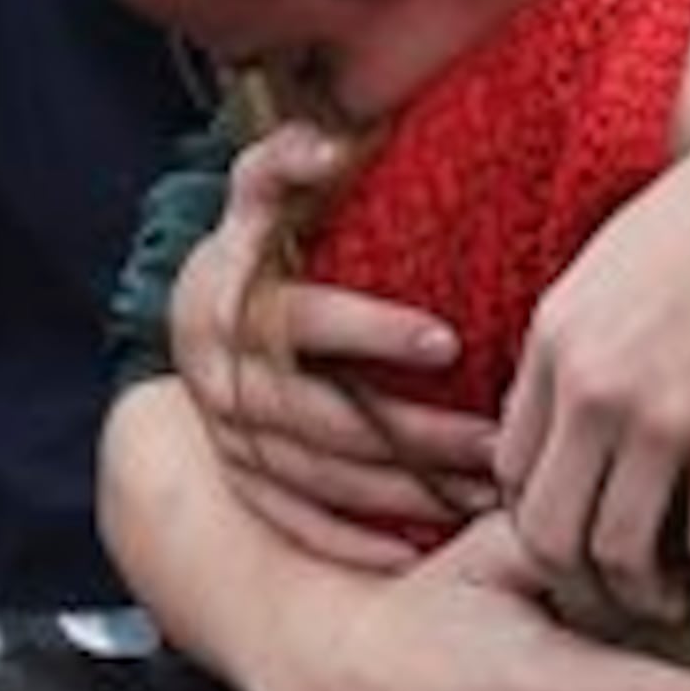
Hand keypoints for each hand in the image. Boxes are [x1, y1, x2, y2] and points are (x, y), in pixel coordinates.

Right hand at [179, 124, 494, 558]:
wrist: (195, 306)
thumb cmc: (258, 238)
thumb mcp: (262, 189)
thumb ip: (288, 159)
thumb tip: (329, 144)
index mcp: (227, 298)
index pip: (299, 319)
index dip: (369, 330)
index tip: (447, 341)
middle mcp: (219, 372)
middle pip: (318, 415)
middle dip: (409, 432)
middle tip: (494, 443)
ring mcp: (225, 433)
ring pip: (314, 475)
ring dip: (397, 492)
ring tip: (479, 495)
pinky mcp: (238, 478)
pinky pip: (291, 520)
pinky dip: (350, 539)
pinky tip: (416, 547)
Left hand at [499, 76, 689, 622]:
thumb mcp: (617, 260)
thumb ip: (580, 337)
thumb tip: (567, 406)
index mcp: (554, 340)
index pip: (510, 470)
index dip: (541, 514)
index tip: (584, 525)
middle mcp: (594, 387)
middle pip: (547, 532)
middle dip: (576, 580)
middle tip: (616, 589)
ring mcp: (664, 417)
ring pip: (620, 555)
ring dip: (646, 594)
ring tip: (678, 595)